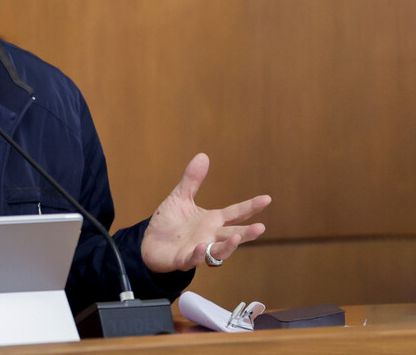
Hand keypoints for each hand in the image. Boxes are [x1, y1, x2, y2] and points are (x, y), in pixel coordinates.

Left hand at [141, 153, 271, 272]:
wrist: (148, 242)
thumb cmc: (168, 222)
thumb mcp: (180, 197)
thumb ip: (192, 180)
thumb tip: (203, 155)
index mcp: (212, 220)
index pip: (235, 213)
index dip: (250, 207)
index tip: (266, 199)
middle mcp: (209, 236)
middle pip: (232, 235)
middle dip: (247, 233)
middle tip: (261, 227)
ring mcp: (198, 249)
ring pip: (218, 251)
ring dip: (228, 246)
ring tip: (236, 237)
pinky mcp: (183, 259)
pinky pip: (192, 259)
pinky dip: (198, 255)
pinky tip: (200, 247)